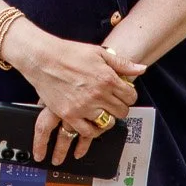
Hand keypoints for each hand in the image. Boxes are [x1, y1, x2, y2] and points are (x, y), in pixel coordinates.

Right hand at [7, 27, 144, 160]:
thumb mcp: (99, 53)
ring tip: (101, 111)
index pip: (131, 96)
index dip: (129, 96)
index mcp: (108, 78)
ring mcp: (84, 106)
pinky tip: (90, 122)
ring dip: (107, 119)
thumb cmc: (70, 53)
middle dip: (120, 107)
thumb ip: (122, 63)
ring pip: (107, 123)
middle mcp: (98, 94)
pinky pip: (87, 132)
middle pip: (121, 111)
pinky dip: (92, 130)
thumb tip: (141, 69)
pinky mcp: (69, 115)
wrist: (43, 58)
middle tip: (112, 103)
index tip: (123, 94)